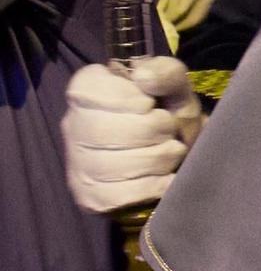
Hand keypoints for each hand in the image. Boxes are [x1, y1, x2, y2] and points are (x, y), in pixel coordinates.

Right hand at [64, 57, 203, 213]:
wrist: (179, 152)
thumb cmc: (170, 111)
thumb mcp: (175, 86)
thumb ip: (166, 73)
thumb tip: (143, 76)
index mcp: (87, 89)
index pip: (89, 91)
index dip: (130, 98)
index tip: (151, 104)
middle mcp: (72, 125)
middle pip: (102, 131)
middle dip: (151, 129)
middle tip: (169, 129)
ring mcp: (77, 164)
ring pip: (109, 166)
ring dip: (157, 158)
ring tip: (170, 151)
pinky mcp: (90, 197)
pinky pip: (118, 195)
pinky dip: (152, 185)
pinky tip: (163, 176)